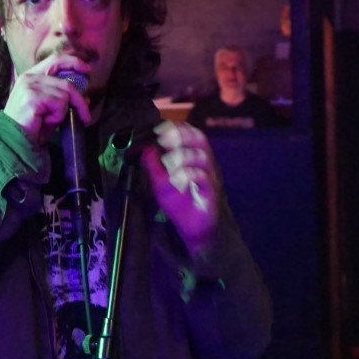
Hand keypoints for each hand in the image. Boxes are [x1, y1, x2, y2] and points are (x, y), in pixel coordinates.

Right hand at [3, 52, 93, 143]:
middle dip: (79, 99)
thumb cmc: (32, 127)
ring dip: (63, 112)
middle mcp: (29, 77)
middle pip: (65, 81)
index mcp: (31, 75)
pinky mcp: (32, 96)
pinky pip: (59, 103)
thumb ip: (65, 100)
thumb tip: (85, 97)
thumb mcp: (51, 110)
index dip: (73, 62)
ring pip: (65, 94)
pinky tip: (45, 121)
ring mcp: (30, 85)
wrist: (14, 140)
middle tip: (86, 116)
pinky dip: (58, 116)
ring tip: (50, 121)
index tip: (87, 69)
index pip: (55, 60)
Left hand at [141, 120, 220, 254]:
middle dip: (181, 135)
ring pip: (202, 157)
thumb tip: (146, 149)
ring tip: (168, 162)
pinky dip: (189, 174)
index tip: (160, 128)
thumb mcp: (162, 184)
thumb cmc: (182, 204)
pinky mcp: (212, 192)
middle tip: (164, 139)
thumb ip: (154, 167)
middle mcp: (206, 164)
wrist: (198, 230)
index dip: (178, 128)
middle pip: (200, 140)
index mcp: (195, 158)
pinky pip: (204, 177)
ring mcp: (210, 177)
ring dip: (183, 155)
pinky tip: (177, 178)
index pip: (191, 134)